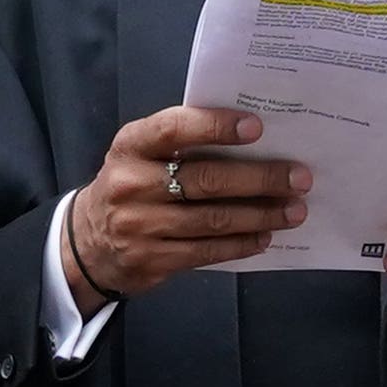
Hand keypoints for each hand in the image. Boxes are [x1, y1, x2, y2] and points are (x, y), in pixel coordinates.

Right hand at [63, 105, 306, 299]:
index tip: (257, 127)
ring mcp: (140, 226)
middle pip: (206, 180)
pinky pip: (207, 251)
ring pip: (213, 220)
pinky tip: (265, 236)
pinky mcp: (153, 260)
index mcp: (131, 146)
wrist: (87, 242)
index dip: (216, 126)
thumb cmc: (130, 185)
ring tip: (294, 210)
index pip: (175, 129)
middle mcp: (132, 184)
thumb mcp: (140, 154)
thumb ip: (181, 143)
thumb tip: (254, 140)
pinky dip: (241, 244)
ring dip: (261, 215)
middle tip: (299, 177)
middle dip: (260, 178)